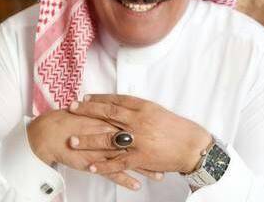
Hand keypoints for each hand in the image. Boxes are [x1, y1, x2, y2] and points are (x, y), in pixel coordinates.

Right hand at [27, 109, 161, 189]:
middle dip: (153, 150)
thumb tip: (123, 108)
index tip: (165, 135)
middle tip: (169, 156)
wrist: (51, 131)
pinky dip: (126, 180)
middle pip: (137, 142)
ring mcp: (103, 149)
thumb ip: (109, 110)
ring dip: (144, 168)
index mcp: (110, 117)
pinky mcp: (95, 162)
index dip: (151, 130)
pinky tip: (136, 185)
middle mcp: (109, 132)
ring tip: (159, 174)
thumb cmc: (71, 119)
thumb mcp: (93, 110)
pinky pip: (113, 173)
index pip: (135, 124)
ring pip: (128, 160)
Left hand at [68, 94, 211, 174]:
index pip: (116, 100)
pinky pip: (119, 162)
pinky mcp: (142, 158)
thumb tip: (120, 104)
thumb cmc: (176, 127)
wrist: (192, 145)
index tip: (85, 98)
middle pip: (108, 114)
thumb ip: (138, 108)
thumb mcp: (157, 111)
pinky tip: (91, 166)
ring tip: (73, 141)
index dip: (99, 99)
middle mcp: (139, 121)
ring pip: (109, 139)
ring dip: (89, 140)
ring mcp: (139, 140)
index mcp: (143, 107)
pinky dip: (104, 165)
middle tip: (71, 108)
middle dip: (87, 111)